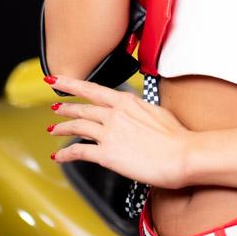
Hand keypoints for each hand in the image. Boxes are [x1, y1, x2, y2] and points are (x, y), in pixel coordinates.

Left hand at [46, 76, 190, 188]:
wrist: (182, 154)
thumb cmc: (177, 136)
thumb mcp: (157, 112)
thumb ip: (139, 110)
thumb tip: (135, 112)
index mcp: (126, 101)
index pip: (92, 89)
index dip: (71, 84)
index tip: (57, 79)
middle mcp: (114, 114)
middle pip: (81, 108)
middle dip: (65, 107)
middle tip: (55, 108)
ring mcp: (109, 133)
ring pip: (76, 127)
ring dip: (62, 128)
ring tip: (54, 129)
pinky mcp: (106, 154)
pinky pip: (79, 151)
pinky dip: (65, 154)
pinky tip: (59, 156)